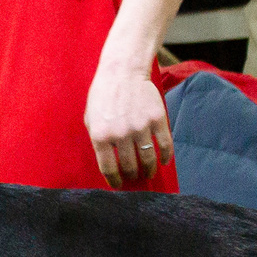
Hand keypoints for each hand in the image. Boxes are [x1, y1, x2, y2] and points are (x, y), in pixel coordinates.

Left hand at [85, 59, 173, 185]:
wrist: (122, 71)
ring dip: (149, 170)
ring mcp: (140, 127)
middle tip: (134, 177)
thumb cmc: (103, 95)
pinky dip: (166, 156)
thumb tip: (107, 161)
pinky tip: (164, 161)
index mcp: (101, 136)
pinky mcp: (157, 119)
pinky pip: (165, 145)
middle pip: (130, 166)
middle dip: (132, 175)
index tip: (118, 185)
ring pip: (148, 158)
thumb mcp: (90, 118)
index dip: (114, 181)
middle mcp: (121, 134)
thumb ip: (97, 140)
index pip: (108, 168)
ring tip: (148, 173)